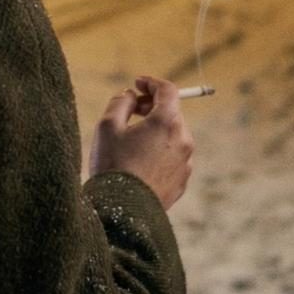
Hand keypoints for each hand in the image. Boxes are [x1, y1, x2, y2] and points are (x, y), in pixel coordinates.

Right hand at [87, 76, 194, 208]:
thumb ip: (121, 102)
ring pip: (173, 135)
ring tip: (132, 140)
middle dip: (152, 106)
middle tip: (132, 109)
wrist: (123, 211)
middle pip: (172, 112)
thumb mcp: (108, 126)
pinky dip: (160, 151)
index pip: (168, 90)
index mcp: (167, 122)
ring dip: (156, 130)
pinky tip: (139, 161)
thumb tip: (130, 95)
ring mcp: (185, 161)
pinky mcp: (182, 180)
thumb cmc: (113, 165)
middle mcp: (183, 139)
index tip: (138, 83)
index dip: (151, 82)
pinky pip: (173, 156)